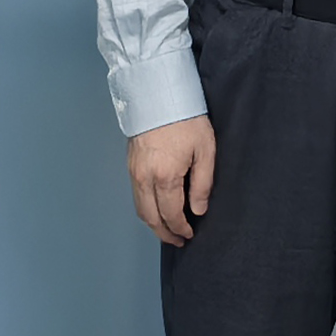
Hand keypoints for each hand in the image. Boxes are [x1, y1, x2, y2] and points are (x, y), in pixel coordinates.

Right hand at [127, 116, 216, 244]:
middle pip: (151, 217)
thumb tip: (198, 210)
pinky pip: (135, 195)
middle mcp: (144, 178)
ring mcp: (134, 171)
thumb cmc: (185, 119)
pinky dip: (145, 208)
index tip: (189, 234)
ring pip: (139, 208)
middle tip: (177, 241)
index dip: (180, 229)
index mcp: (165, 177)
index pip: (171, 214)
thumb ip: (202, 184)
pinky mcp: (130, 164)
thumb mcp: (204, 150)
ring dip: (153, 223)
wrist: (158, 94)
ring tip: (167, 230)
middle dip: (164, 233)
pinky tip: (156, 208)